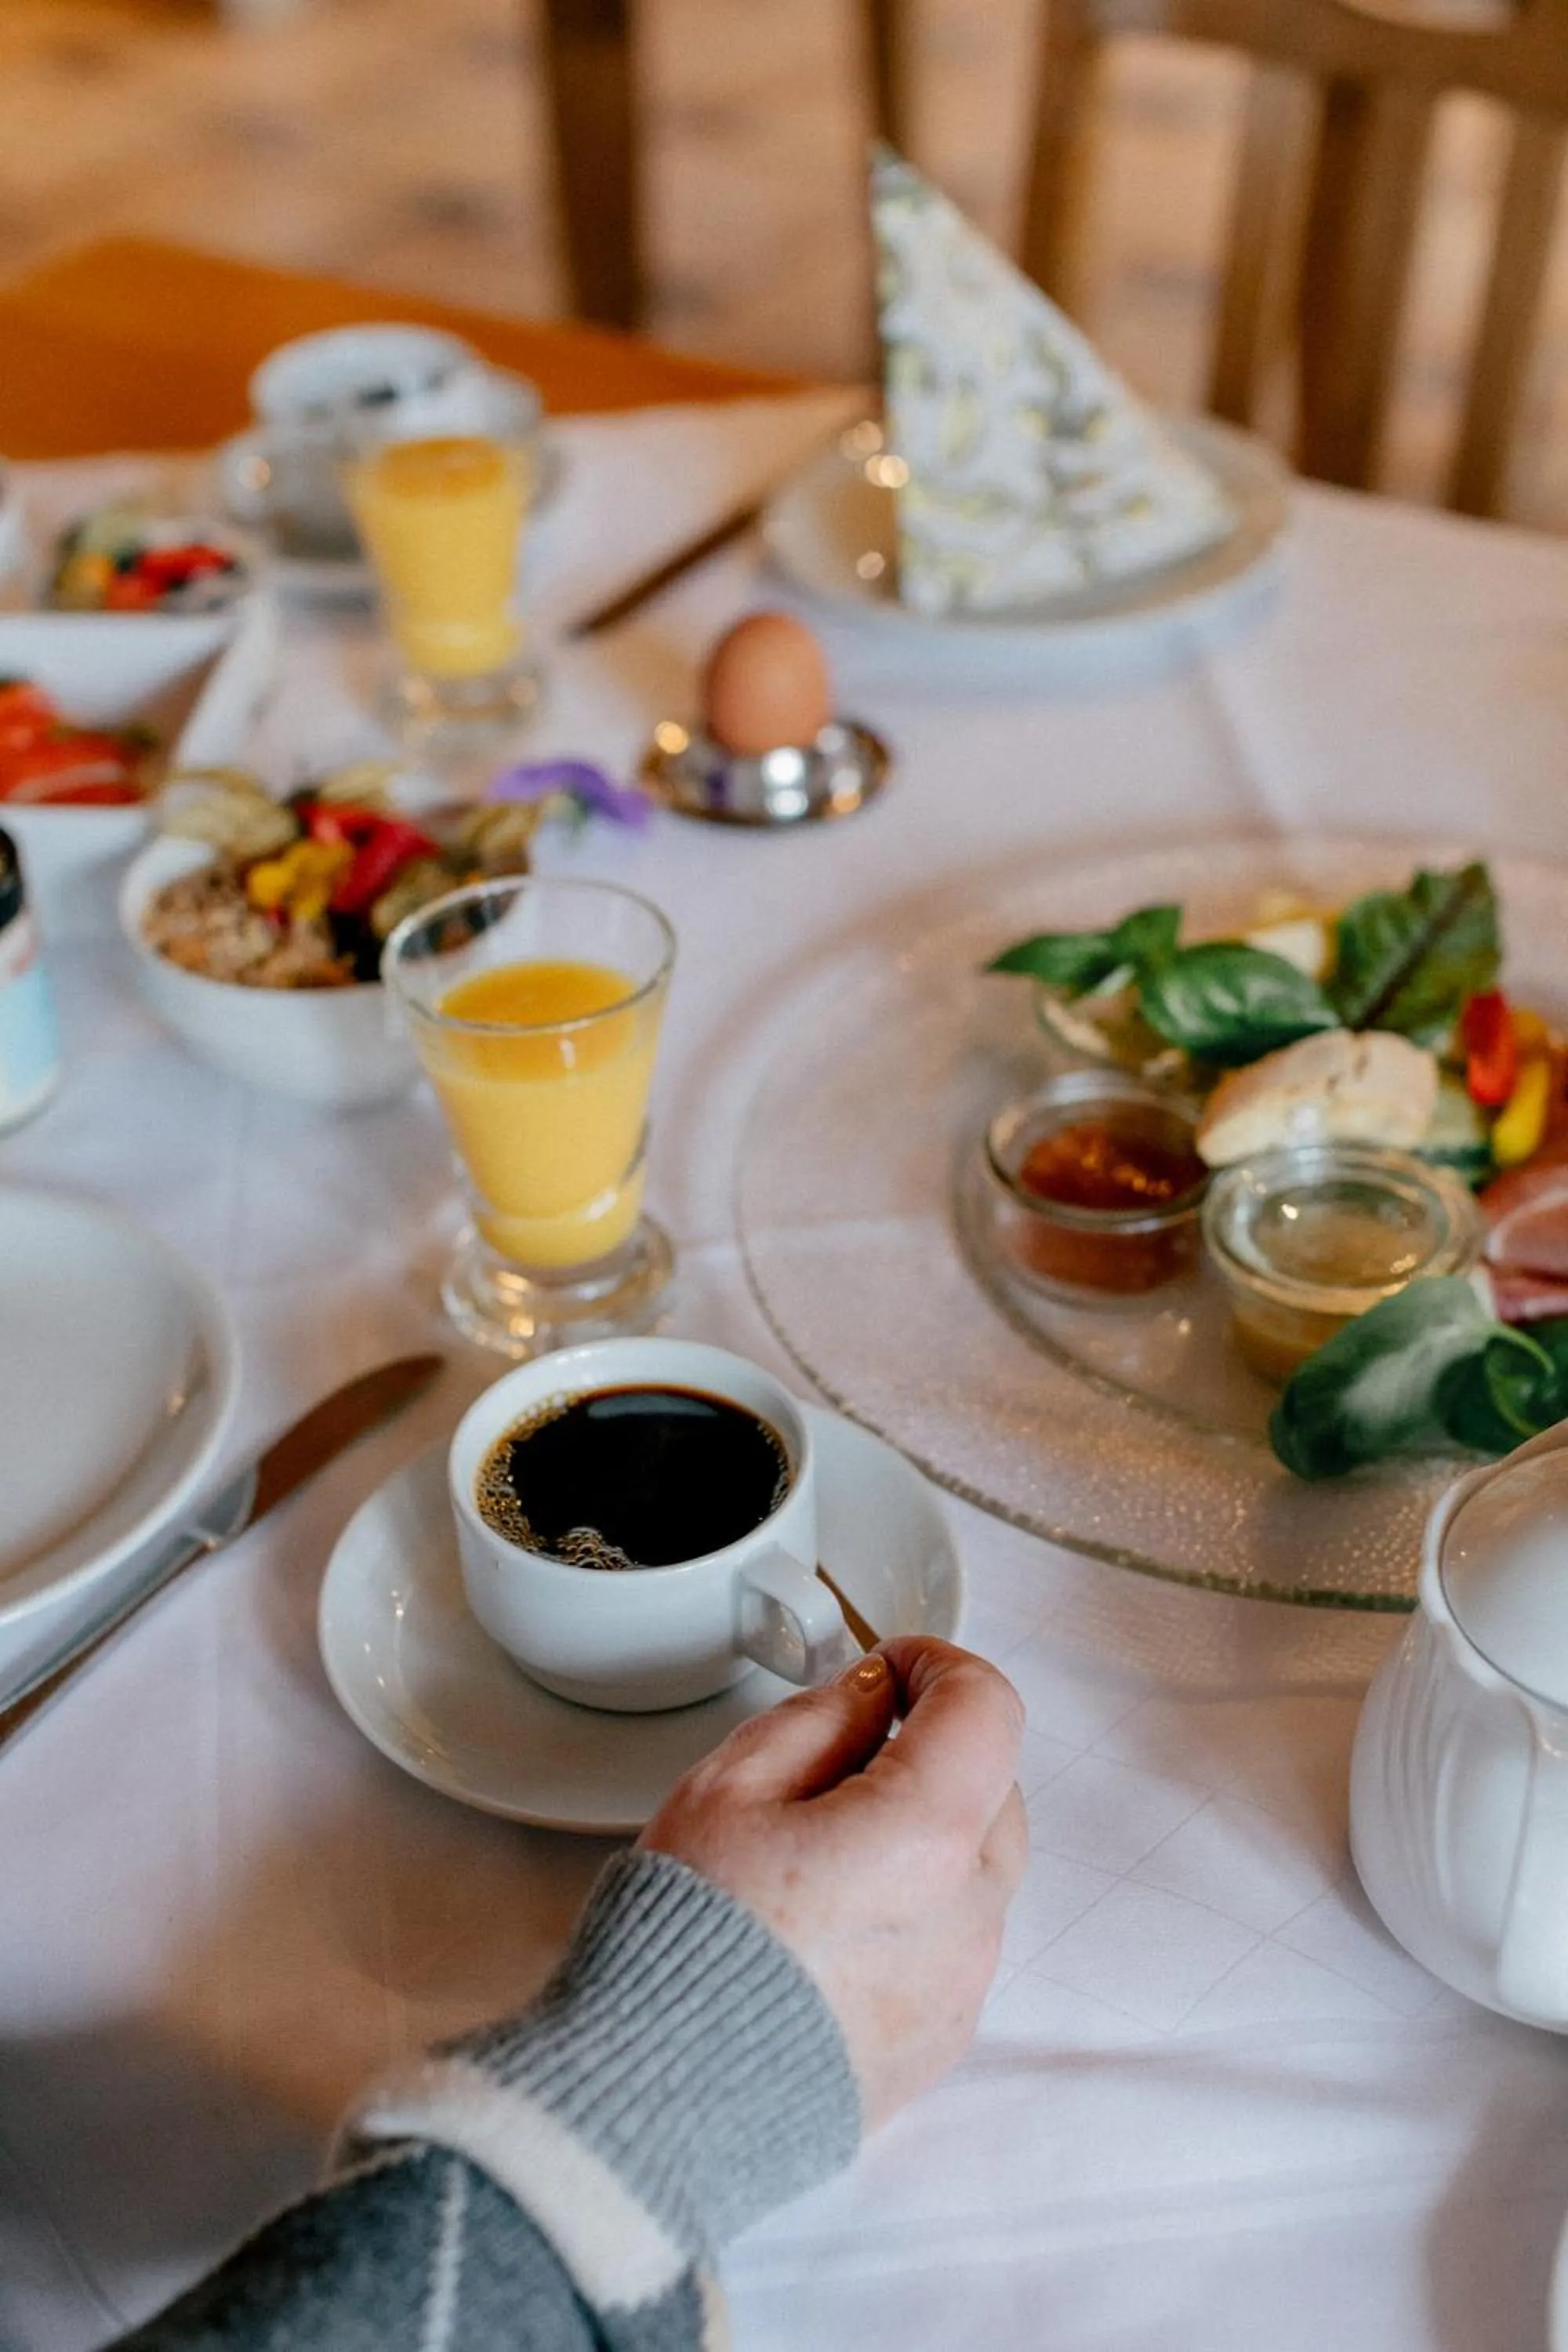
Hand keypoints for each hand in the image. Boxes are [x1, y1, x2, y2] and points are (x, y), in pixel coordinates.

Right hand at [639, 1637, 1026, 2131]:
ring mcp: (963, 1983)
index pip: (986, 1709)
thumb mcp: (729, 1786)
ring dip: (929, 1831)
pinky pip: (957, 1940)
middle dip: (934, 1749)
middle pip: (994, 1786)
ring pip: (979, 1867)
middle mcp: (966, 1913)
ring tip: (825, 1845)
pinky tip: (834, 1918)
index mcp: (923, 1836)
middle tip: (846, 1752)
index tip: (895, 1665)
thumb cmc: (685, 1939)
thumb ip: (819, 1718)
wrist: (659, 2097)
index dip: (940, 1665)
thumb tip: (872, 1695)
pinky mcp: (945, 2035)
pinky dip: (919, 1907)